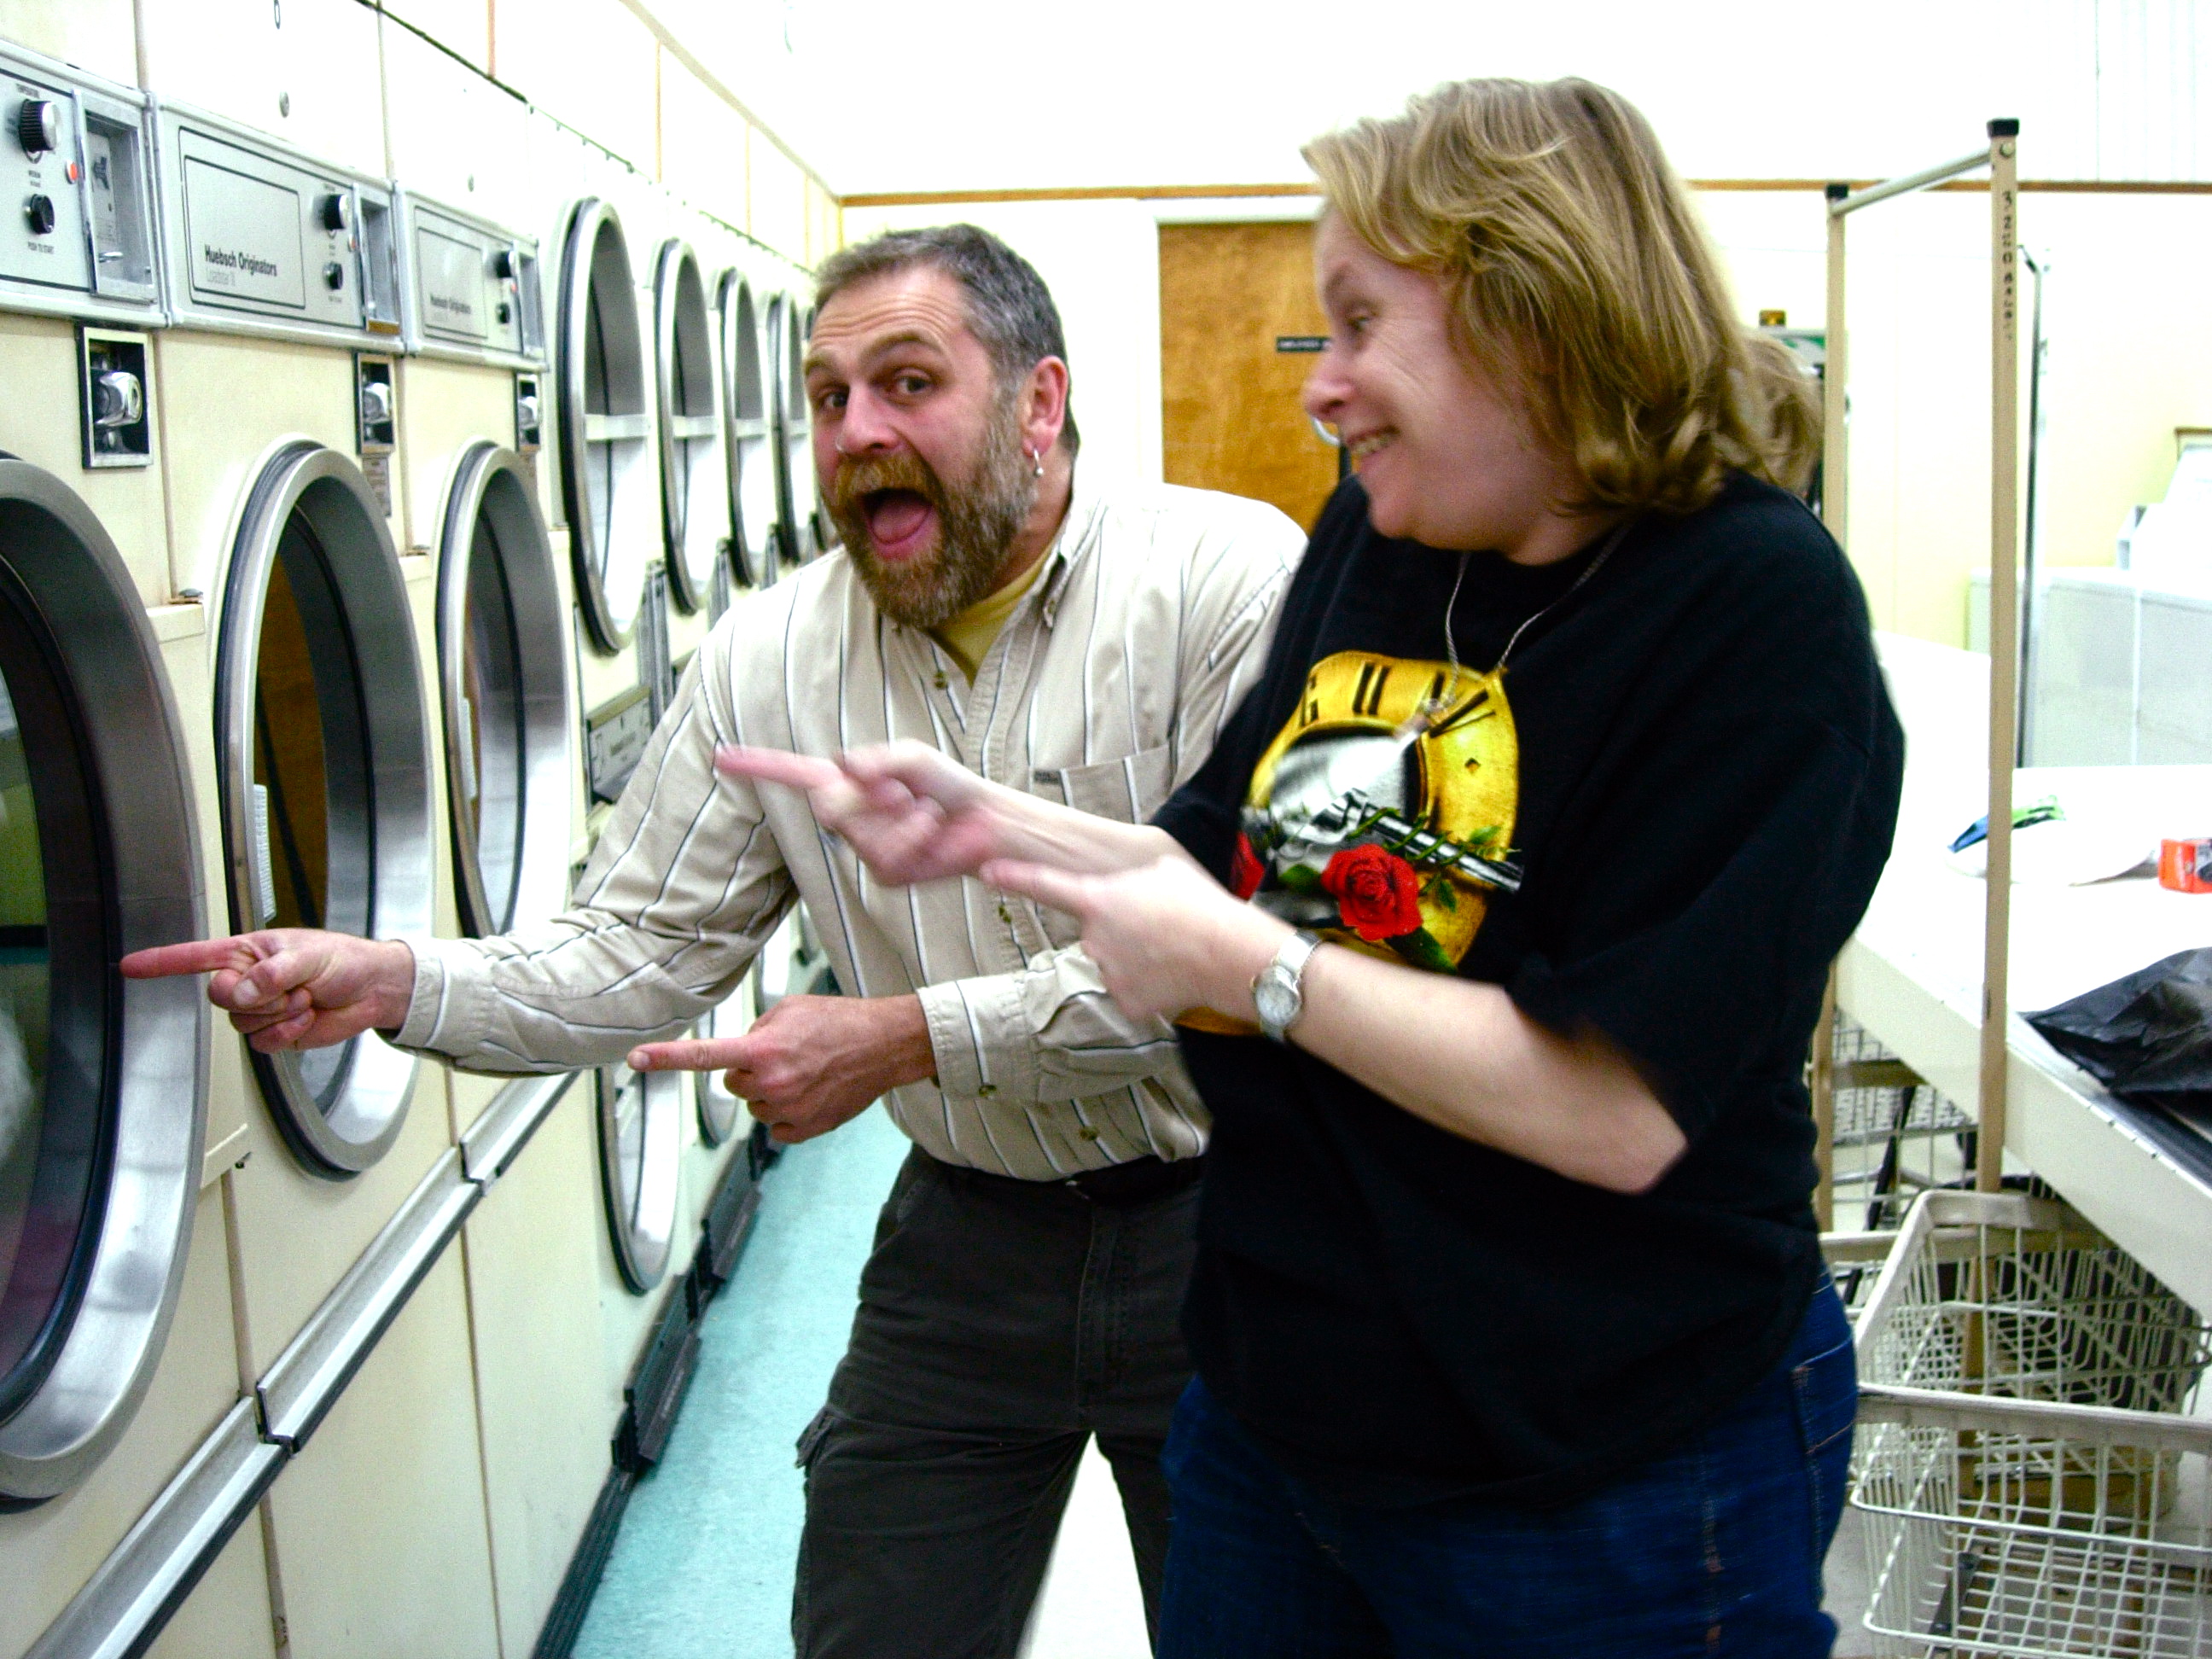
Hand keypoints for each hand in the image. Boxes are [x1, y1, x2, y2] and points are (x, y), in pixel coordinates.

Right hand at [119, 931, 416, 1051]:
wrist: (372, 990)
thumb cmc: (343, 960)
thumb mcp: (309, 956)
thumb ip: (274, 973)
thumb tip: (243, 992)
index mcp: (247, 953)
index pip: (195, 956)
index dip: (161, 963)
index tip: (128, 967)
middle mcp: (247, 980)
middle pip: (220, 997)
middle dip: (256, 996)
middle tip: (291, 987)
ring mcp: (259, 1009)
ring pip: (242, 1023)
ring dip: (279, 1014)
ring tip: (305, 998)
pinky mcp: (274, 1033)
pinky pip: (263, 1043)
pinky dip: (288, 1032)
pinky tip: (307, 1017)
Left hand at [627, 992, 935, 1144]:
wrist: (885, 1047)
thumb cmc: (840, 1021)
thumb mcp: (790, 1009)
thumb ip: (757, 1030)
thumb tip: (742, 1051)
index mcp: (763, 1049)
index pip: (705, 1055)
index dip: (667, 1058)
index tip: (635, 1059)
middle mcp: (771, 1083)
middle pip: (733, 1084)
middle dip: (750, 1070)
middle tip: (784, 1055)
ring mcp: (788, 1110)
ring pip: (755, 1105)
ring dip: (769, 1091)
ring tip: (804, 1072)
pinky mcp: (805, 1129)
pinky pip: (775, 1128)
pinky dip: (786, 1114)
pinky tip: (810, 1094)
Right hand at [716, 740, 1008, 884]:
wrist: (985, 824)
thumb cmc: (949, 785)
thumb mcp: (914, 757)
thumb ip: (877, 759)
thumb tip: (842, 766)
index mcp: (849, 782)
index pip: (793, 772)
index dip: (757, 766)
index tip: (721, 757)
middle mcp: (851, 815)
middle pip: (827, 808)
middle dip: (870, 798)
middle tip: (905, 793)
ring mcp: (865, 848)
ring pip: (861, 837)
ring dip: (902, 821)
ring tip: (926, 813)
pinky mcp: (886, 875)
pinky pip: (887, 860)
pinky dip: (915, 842)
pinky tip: (931, 836)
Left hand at [981, 854, 1290, 1021]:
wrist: (1226, 953)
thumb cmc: (1198, 904)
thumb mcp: (1163, 871)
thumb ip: (1132, 881)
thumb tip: (1130, 890)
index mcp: (1098, 899)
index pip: (1045, 886)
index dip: (1013, 877)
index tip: (987, 872)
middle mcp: (1092, 937)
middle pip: (1096, 935)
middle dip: (1121, 933)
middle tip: (1160, 928)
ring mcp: (1106, 972)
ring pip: (1115, 965)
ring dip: (1137, 961)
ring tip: (1172, 951)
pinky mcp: (1124, 1002)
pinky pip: (1130, 993)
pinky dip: (1148, 988)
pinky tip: (1171, 977)